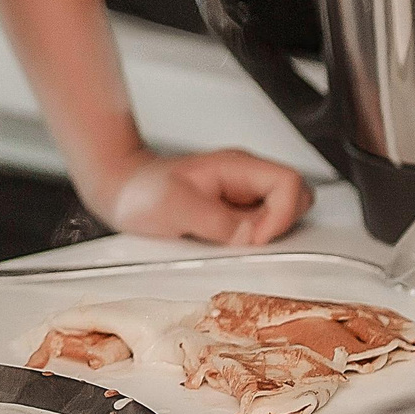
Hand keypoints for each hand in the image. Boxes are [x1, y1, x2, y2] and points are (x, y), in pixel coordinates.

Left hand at [94, 148, 311, 244]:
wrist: (118, 189)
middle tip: (248, 244)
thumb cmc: (140, 190)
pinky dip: (250, 242)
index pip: (290, 184)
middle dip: (282, 227)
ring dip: (266, 236)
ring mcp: (239, 195)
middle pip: (296, 199)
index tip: (255, 236)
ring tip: (231, 244)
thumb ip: (216, 221)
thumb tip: (251, 236)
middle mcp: (244, 179)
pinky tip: (223, 246)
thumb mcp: (175, 206)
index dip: (282, 215)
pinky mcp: (231, 213)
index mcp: (237, 167)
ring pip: (280, 216)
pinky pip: (257, 228)